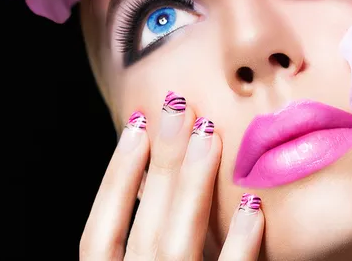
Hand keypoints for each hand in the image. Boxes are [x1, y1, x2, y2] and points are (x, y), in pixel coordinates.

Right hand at [80, 94, 264, 259]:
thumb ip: (137, 241)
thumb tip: (155, 172)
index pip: (98, 232)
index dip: (116, 174)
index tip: (136, 123)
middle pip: (144, 226)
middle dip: (161, 161)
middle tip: (178, 108)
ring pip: (177, 244)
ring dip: (192, 185)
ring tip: (208, 134)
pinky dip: (239, 241)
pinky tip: (252, 201)